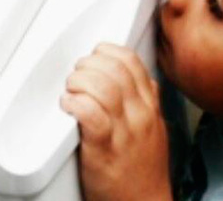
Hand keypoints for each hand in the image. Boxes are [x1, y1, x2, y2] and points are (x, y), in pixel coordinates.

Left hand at [61, 43, 171, 200]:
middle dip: (89, 64)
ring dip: (79, 81)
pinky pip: (90, 114)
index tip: (94, 56)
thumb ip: (146, 102)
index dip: (107, 52)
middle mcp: (139, 115)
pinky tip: (68, 106)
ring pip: (102, 87)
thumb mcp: (154, 129)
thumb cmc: (143, 171)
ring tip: (71, 90)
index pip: (132, 62)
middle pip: (114, 69)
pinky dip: (75, 103)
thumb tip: (140, 79)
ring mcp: (123, 132)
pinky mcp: (103, 149)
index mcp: (149, 107)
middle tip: (77, 74)